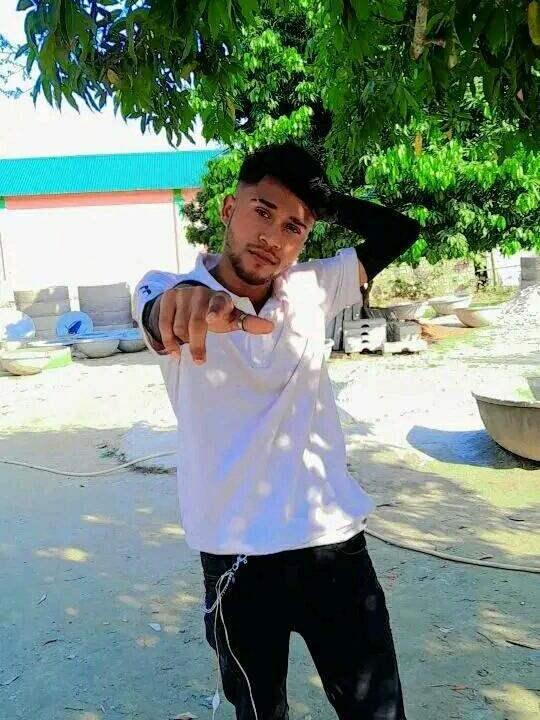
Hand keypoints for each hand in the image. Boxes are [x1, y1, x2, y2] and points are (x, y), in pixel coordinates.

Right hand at [158, 286, 273, 362]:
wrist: (189, 300)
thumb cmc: (216, 314)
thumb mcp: (232, 318)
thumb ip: (249, 323)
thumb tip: (271, 327)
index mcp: (221, 299)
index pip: (220, 304)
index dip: (216, 310)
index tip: (212, 319)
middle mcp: (202, 293)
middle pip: (196, 324)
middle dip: (197, 344)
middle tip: (200, 360)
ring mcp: (184, 293)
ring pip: (179, 326)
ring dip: (183, 340)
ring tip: (187, 344)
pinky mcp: (168, 297)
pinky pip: (164, 324)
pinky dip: (168, 340)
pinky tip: (174, 351)